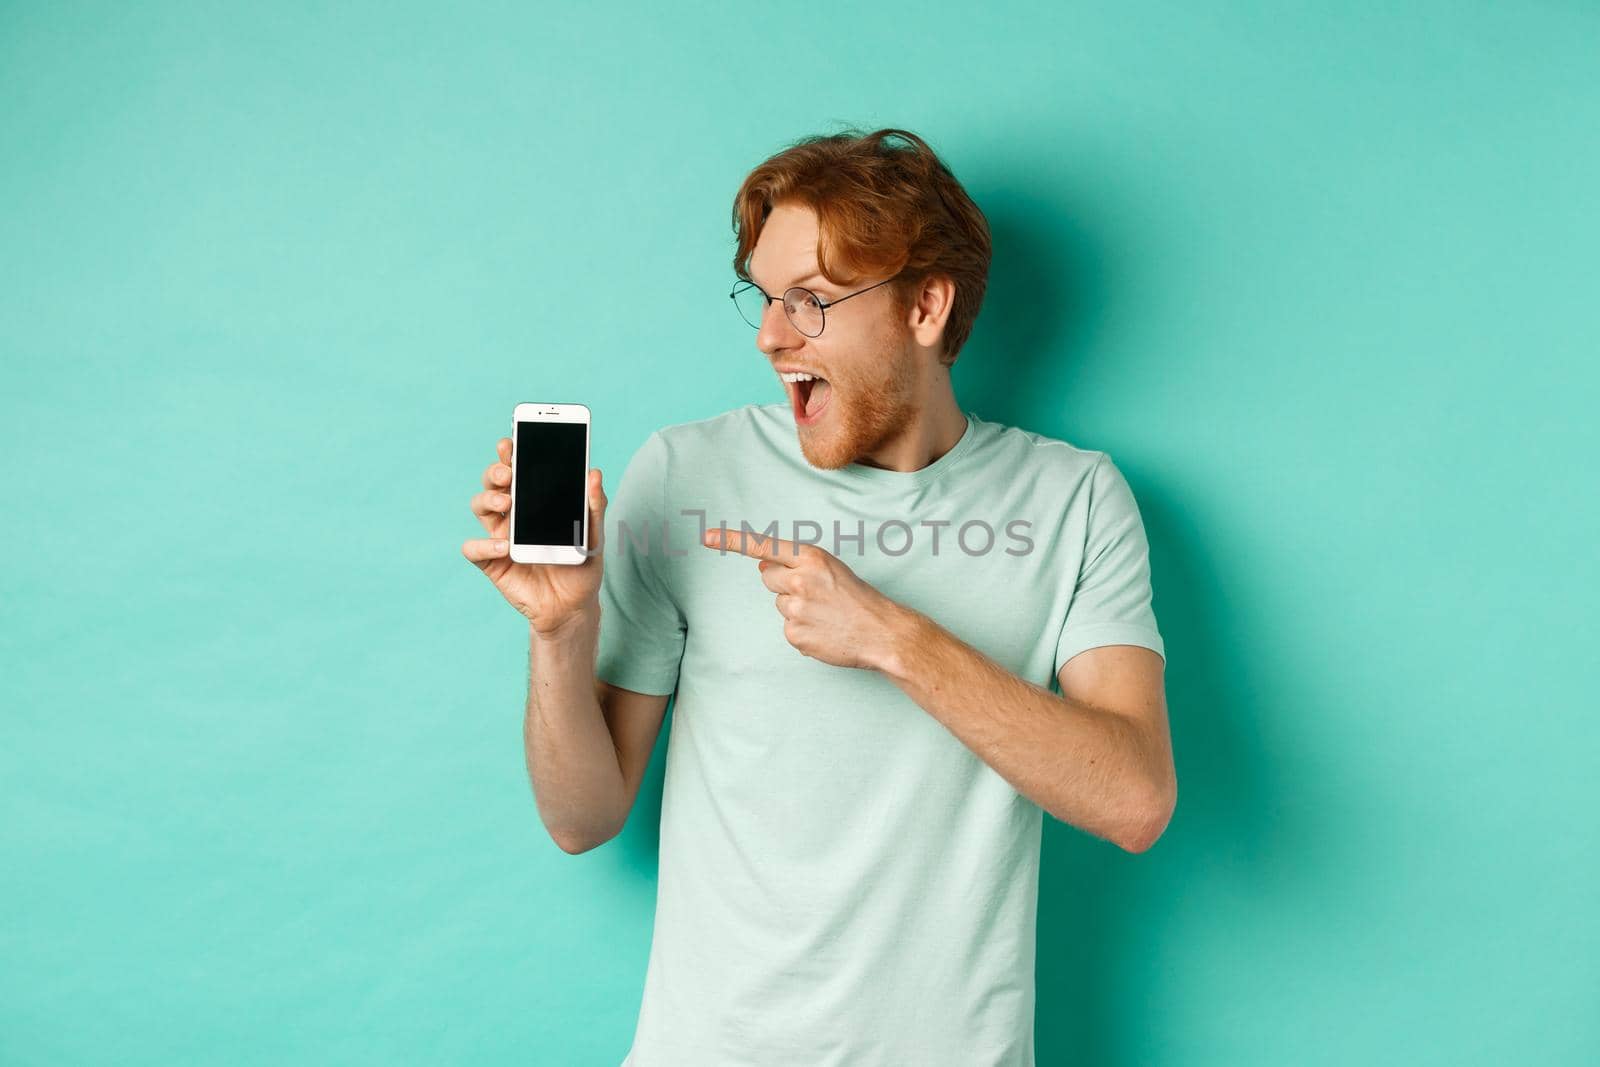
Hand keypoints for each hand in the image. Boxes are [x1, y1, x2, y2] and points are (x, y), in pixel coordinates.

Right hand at [462, 436, 606, 636]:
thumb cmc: (581, 568)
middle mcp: (513, 515)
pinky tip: (505, 546)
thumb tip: (594, 473)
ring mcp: (499, 537)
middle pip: (493, 483)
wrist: (573, 607)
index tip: (512, 441)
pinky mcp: (492, 562)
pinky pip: (474, 549)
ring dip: (488, 498)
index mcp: (535, 503)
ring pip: (480, 506)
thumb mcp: (594, 537)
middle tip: (508, 471)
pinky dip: (484, 544)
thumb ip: (593, 506)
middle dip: (496, 470)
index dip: (510, 454)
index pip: (518, 471)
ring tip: (507, 501)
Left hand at [701, 526, 909, 670]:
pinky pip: (788, 628)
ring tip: (824, 614)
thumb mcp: (831, 568)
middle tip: (814, 593)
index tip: (707, 537)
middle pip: (767, 577)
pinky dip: (802, 631)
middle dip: (783, 583)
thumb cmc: (859, 598)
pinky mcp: (795, 635)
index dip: (732, 541)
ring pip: (778, 604)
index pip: (764, 546)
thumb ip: (796, 564)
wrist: (882, 632)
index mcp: (811, 558)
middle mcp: (800, 580)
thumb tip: (763, 564)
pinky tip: (824, 631)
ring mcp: (796, 609)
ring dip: (795, 608)